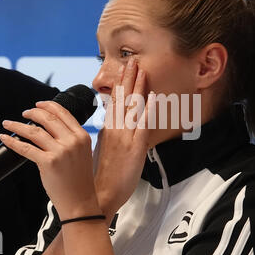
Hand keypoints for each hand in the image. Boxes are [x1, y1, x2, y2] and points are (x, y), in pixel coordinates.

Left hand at [0, 102, 98, 220]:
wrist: (80, 202)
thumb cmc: (80, 181)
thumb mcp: (83, 154)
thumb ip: (72, 139)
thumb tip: (52, 128)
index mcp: (83, 137)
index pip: (63, 113)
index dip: (48, 105)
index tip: (38, 104)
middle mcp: (72, 142)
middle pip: (48, 119)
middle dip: (33, 112)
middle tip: (24, 113)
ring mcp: (60, 152)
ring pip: (34, 131)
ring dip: (18, 125)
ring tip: (10, 124)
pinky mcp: (48, 163)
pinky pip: (26, 148)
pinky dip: (13, 142)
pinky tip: (6, 138)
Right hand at [93, 59, 154, 221]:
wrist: (101, 193)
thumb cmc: (101, 174)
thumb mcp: (101, 148)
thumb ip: (108, 132)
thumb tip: (111, 121)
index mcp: (108, 129)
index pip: (114, 102)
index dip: (120, 85)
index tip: (123, 70)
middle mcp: (116, 130)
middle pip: (123, 99)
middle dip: (128, 79)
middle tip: (132, 61)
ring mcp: (126, 137)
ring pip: (132, 108)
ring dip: (137, 88)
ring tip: (141, 70)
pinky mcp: (136, 148)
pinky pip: (143, 126)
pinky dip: (148, 111)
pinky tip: (154, 98)